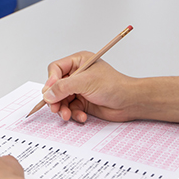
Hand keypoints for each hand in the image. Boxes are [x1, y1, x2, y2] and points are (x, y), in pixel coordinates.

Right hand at [41, 52, 178, 124]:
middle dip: (55, 99)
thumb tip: (48, 94)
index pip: (55, 69)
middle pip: (56, 87)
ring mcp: (79, 89)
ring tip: (67, 115)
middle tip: (56, 108)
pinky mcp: (83, 102)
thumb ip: (64, 87)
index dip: (51, 81)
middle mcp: (77, 75)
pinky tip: (81, 116)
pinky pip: (70, 109)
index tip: (50, 93)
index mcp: (78, 62)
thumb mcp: (86, 82)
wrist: (130, 102)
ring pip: (61, 100)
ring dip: (63, 109)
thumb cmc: (115, 86)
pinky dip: (74, 114)